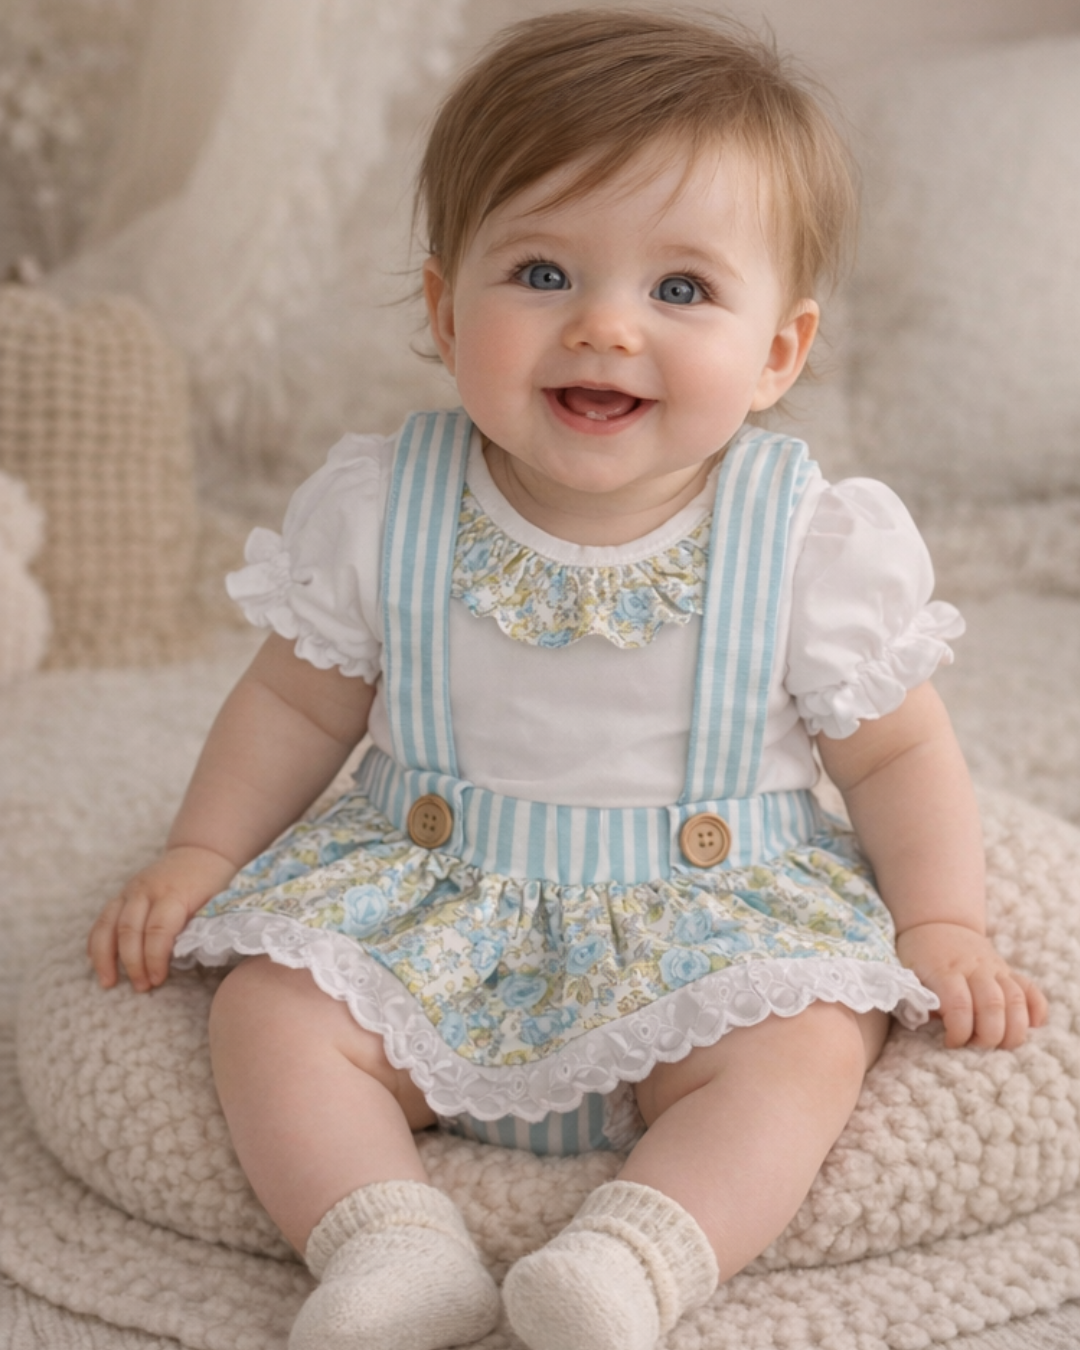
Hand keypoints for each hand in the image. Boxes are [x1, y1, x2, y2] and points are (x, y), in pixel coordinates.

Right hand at [88, 846, 238, 991]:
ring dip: (105, 956)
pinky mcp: (121, 894)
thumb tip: (184, 960)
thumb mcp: (214, 903)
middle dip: (132, 963)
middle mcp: (146, 890)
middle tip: (141, 986)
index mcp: (173, 893)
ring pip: (108, 925)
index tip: (158, 980)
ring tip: (108, 982)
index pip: (157, 930)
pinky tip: (96, 962)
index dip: (154, 958)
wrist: (199, 853)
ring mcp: (130, 890)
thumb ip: (197, 928)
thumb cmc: (212, 883)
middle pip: (129, 930)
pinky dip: (96, 942)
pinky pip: (102, 919)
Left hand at [896, 921, 1048, 1049]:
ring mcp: (994, 968)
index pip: (959, 1005)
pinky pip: (1030, 989)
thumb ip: (918, 999)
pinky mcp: (1008, 970)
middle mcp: (973, 968)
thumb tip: (931, 1023)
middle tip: (976, 1046)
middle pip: (993, 1005)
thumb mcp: (907, 973)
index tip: (950, 1042)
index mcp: (944, 970)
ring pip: (1016, 999)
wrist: (938, 924)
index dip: (959, 1031)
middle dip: (988, 1036)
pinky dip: (1037, 1010)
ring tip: (1001, 1045)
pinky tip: (1032, 1026)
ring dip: (1013, 1030)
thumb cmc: (919, 956)